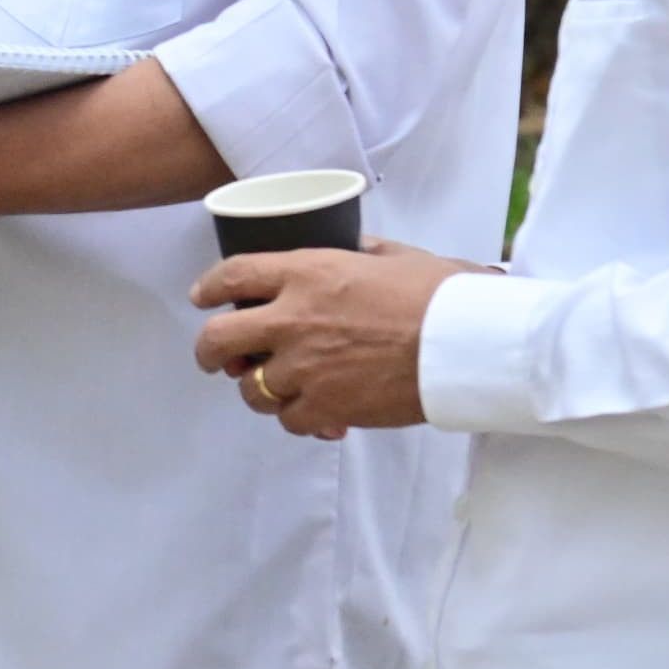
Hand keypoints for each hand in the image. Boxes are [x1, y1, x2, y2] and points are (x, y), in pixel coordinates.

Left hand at [188, 240, 484, 437]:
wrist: (466, 344)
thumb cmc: (440, 295)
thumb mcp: (394, 256)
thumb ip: (361, 252)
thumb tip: (355, 247)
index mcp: (306, 273)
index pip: (232, 276)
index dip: (208, 288)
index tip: (202, 298)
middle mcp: (293, 319)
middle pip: (219, 340)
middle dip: (209, 353)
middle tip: (214, 359)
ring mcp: (305, 367)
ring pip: (251, 390)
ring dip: (259, 390)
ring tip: (275, 390)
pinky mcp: (326, 406)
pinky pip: (290, 421)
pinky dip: (298, 419)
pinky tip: (315, 414)